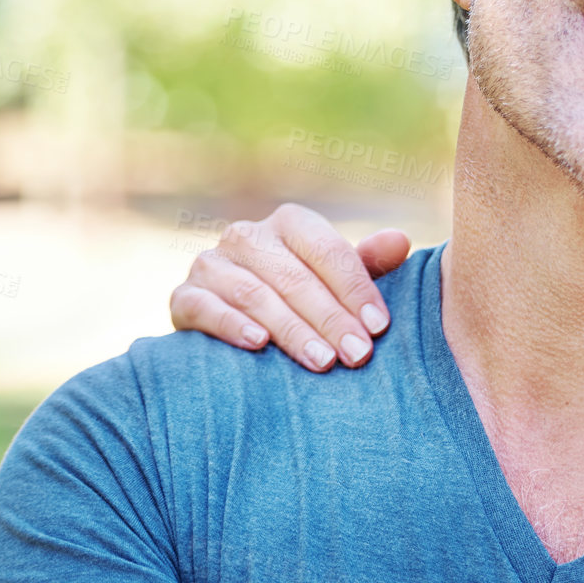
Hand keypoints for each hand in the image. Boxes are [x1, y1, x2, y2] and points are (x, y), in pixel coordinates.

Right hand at [169, 202, 410, 371]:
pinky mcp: (184, 296)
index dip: (355, 289)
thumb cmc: (305, 297)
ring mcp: (211, 264)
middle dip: (330, 318)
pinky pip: (205, 307)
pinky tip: (258, 344)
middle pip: (294, 276)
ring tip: (322, 360)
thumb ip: (369, 263)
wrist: (237, 320)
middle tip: (357, 354)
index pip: (327, 251)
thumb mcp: (339, 279)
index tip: (379, 327)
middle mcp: (246, 235)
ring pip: (254, 293)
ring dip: (291, 328)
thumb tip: (400, 242)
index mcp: (291, 223)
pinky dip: (231, 324)